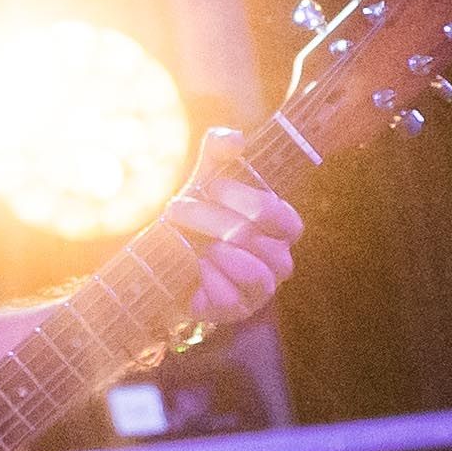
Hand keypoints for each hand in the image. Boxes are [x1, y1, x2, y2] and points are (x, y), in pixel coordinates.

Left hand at [160, 126, 302, 326]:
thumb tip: (235, 139)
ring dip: (211, 250)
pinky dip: (205, 279)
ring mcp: (262, 291)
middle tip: (176, 208)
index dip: (245, 198)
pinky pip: (229, 298)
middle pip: (254, 238)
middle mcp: (280, 262)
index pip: (283, 217)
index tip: (210, 185)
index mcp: (283, 230)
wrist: (168, 259)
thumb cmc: (198, 217)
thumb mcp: (206, 178)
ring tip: (192, 243)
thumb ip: (220, 151)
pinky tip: (193, 268)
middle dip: (209, 218)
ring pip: (252, 271)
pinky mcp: (236, 312)